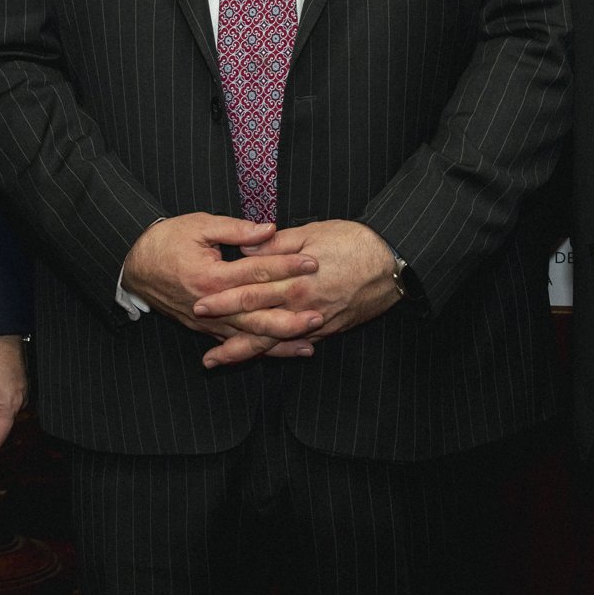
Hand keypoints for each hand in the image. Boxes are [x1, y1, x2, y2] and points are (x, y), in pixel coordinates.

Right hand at [124, 213, 322, 365]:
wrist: (133, 266)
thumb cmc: (166, 241)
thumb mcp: (199, 225)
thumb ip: (236, 230)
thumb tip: (269, 230)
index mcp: (211, 276)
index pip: (256, 273)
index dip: (286, 266)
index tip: (312, 262)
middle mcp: (212, 305)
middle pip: (257, 314)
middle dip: (290, 314)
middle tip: (320, 311)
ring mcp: (208, 322)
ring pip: (249, 336)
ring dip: (280, 340)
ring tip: (310, 340)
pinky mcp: (205, 330)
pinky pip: (236, 343)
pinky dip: (259, 348)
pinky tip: (281, 351)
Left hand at [195, 220, 402, 367]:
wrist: (393, 262)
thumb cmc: (354, 241)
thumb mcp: (312, 233)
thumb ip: (277, 244)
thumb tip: (246, 248)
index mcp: (294, 281)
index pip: (250, 292)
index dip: (223, 300)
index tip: (200, 305)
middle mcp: (301, 307)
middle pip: (257, 325)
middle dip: (228, 336)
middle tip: (202, 351)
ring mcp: (316, 321)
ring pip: (275, 341)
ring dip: (246, 352)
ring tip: (220, 361)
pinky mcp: (330, 328)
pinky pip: (297, 343)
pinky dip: (278, 351)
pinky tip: (264, 355)